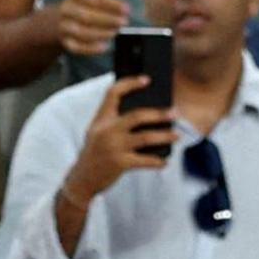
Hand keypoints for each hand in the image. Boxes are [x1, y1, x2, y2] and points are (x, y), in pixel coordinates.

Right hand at [55, 0, 129, 58]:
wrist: (65, 16)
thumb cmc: (86, 0)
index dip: (112, 4)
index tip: (127, 9)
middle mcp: (67, 9)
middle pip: (86, 16)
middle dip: (108, 20)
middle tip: (124, 22)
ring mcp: (64, 25)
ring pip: (81, 32)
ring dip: (101, 34)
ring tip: (116, 32)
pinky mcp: (66, 41)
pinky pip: (76, 47)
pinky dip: (91, 48)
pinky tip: (105, 46)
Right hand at [66, 74, 175, 199]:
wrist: (81, 179)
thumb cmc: (96, 153)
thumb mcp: (98, 133)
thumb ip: (115, 123)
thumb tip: (150, 117)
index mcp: (100, 119)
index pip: (113, 93)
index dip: (130, 83)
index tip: (147, 79)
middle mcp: (106, 130)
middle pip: (137, 116)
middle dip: (159, 114)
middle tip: (175, 113)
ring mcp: (113, 147)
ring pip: (146, 138)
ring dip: (165, 136)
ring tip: (177, 136)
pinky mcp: (119, 163)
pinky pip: (145, 160)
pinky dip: (157, 161)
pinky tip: (165, 161)